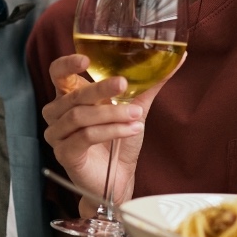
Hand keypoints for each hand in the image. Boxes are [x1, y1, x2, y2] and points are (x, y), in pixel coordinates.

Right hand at [39, 53, 180, 206]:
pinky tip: (131, 130)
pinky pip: (85, 136)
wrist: (119, 179)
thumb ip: (149, 84)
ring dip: (111, 114)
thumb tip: (180, 58)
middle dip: (100, 89)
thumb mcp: (135, 107)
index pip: (57, 73)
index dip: (67, 64)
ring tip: (136, 116)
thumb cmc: (120, 142)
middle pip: (73, 95)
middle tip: (124, 84)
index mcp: (68, 97)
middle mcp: (57, 114)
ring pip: (80, 116)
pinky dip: (111, 131)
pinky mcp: (64, 154)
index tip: (86, 60)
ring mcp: (57, 135)